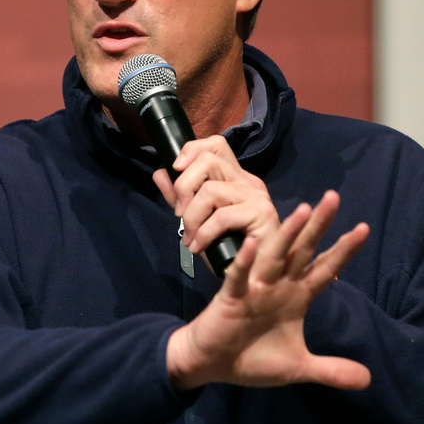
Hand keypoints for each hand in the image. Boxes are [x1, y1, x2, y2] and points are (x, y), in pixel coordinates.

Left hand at [153, 135, 281, 260]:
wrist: (253, 278)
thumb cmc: (227, 250)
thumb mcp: (197, 221)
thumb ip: (180, 198)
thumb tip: (160, 173)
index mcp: (235, 179)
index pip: (215, 145)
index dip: (191, 150)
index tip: (175, 171)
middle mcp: (248, 182)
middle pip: (208, 160)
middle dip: (183, 187)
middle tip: (180, 215)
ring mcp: (257, 196)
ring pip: (210, 190)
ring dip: (191, 217)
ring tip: (191, 238)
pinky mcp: (262, 213)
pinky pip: (222, 216)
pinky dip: (204, 234)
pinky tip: (199, 247)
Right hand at [165, 189, 370, 391]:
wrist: (211, 365)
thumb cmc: (252, 358)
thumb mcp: (298, 368)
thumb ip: (331, 370)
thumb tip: (368, 380)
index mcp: (296, 297)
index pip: (324, 269)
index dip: (343, 251)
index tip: (363, 228)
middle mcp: (278, 286)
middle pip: (302, 251)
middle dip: (319, 226)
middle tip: (334, 196)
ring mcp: (254, 289)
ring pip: (274, 256)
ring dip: (288, 234)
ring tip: (302, 210)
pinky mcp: (231, 298)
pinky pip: (238, 277)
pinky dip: (245, 262)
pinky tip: (252, 245)